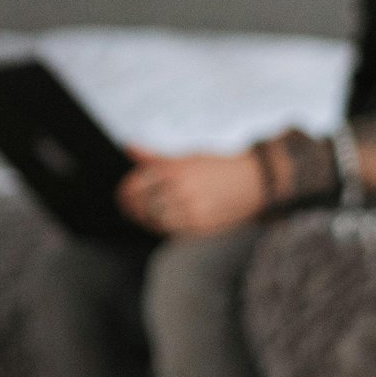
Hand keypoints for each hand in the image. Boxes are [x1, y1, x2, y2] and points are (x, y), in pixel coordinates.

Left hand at [117, 147, 266, 238]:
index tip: (124, 195)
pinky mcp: (200, 225)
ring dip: (145, 219)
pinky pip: (171, 230)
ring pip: (154, 219)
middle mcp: (180, 187)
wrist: (251, 182)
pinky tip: (162, 223)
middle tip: (129, 208)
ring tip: (144, 217)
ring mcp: (190, 207)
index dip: (125, 191)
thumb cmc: (215, 167)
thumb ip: (154, 157)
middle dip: (131, 207)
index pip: (136, 183)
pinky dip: (161, 228)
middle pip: (141, 203)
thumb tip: (128, 146)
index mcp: (173, 167)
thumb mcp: (185, 157)